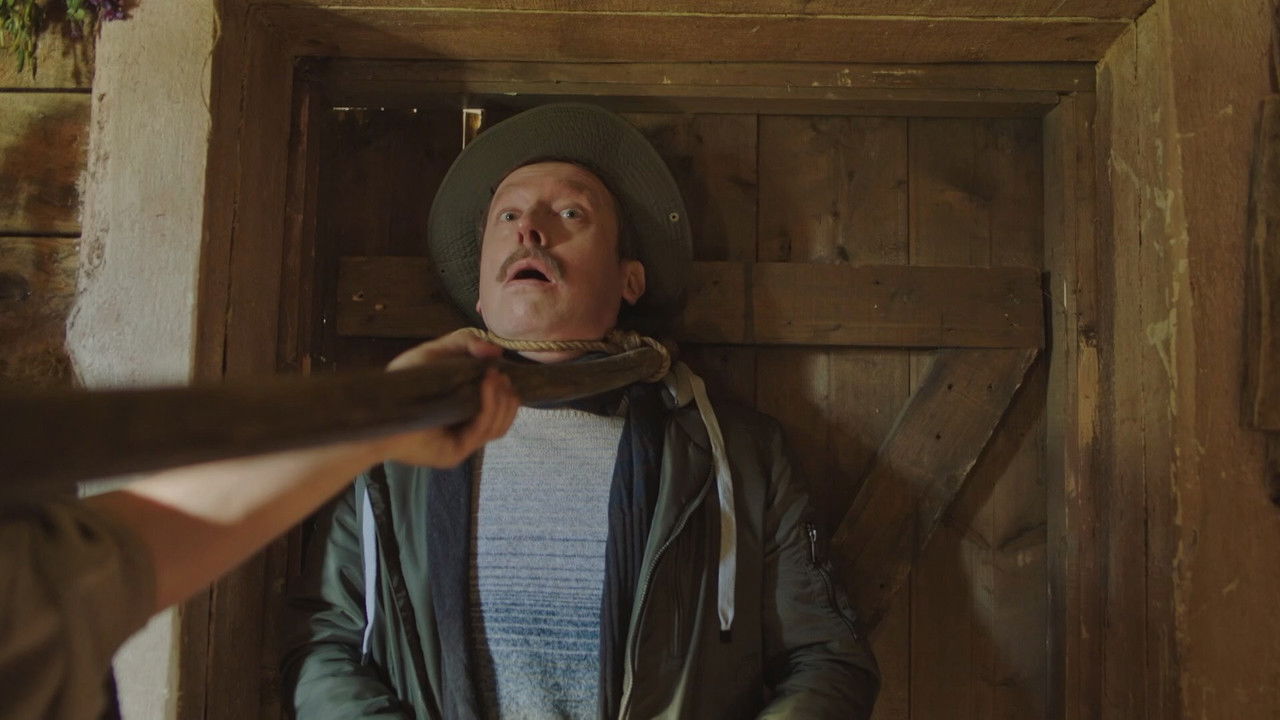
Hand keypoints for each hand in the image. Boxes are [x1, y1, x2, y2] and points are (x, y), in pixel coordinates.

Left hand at [375, 330, 518, 467]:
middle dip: (508, 397)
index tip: (505, 374)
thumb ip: (463, 343)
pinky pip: (482, 432)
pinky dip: (489, 408)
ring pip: (497, 428)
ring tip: (494, 378)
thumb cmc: (401, 383)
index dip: (507, 394)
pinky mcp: (455, 453)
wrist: (376, 407)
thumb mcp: (434, 353)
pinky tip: (486, 387)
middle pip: (503, 420)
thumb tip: (496, 350)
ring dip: (502, 402)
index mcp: (464, 412)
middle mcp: (465, 431)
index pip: (498, 410)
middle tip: (501, 376)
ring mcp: (461, 444)